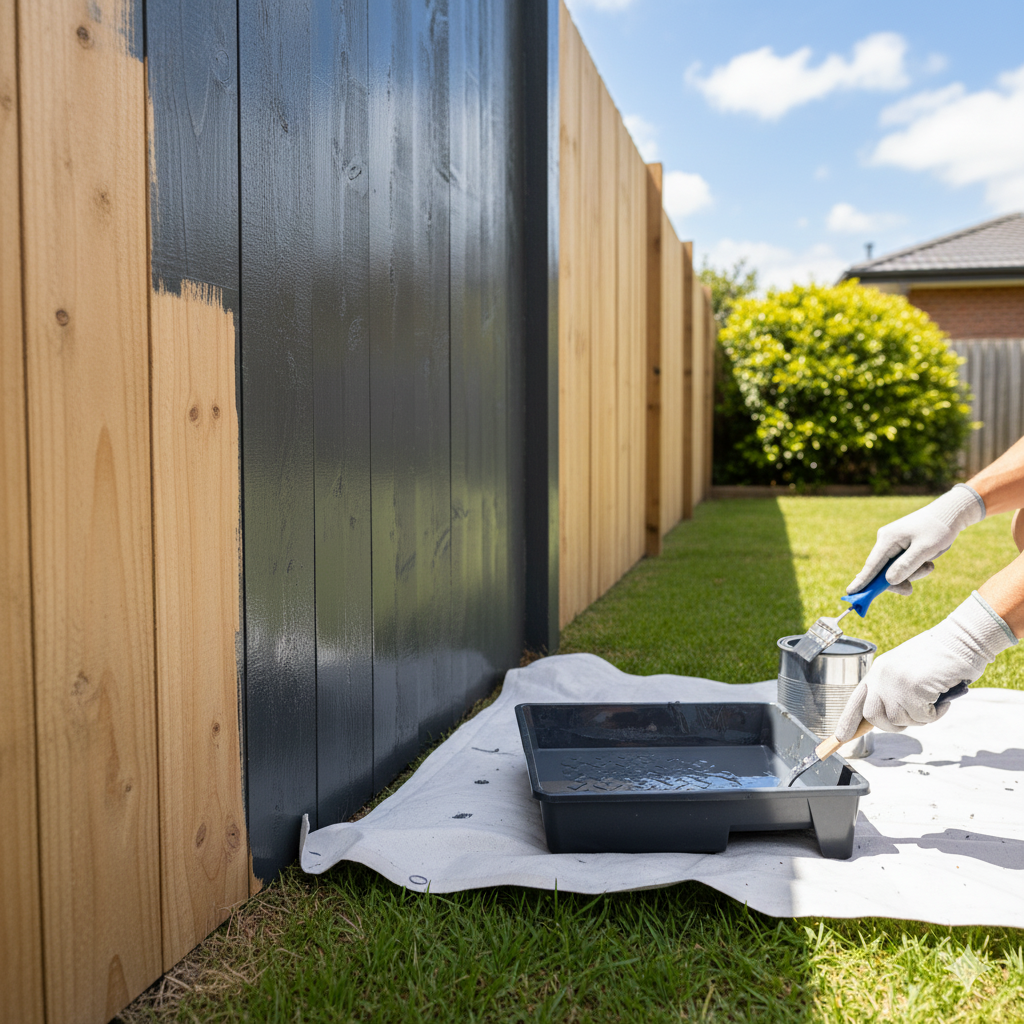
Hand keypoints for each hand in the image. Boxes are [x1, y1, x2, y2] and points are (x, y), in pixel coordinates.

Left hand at [834, 591, 1015, 737]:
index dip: (848, 720)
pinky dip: (936, 713)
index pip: (856, 699)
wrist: (962, 638)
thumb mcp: (907, 671)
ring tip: (934, 698)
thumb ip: (894, 690)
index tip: (840, 737)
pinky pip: (922, 717)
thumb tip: (888, 716)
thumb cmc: (941, 656)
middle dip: (892, 725)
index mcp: (878, 670)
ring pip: (899, 720)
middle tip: (916, 715)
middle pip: (873, 716)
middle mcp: (881, 675)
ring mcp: (895, 682)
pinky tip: (943, 696)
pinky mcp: (912, 688)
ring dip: (920, 717)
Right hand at [847, 485, 984, 595]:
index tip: (850, 593)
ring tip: (930, 565)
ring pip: (895, 568)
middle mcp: (885, 540)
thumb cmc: (938, 529)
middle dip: (899, 579)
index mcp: (887, 539)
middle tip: (910, 590)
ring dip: (911, 572)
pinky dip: (913, 567)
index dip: (862, 581)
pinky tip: (927, 560)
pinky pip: (902, 563)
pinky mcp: (900, 545)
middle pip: (883, 570)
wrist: (949, 514)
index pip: (871, 565)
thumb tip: (888, 581)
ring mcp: (892, 543)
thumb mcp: (925, 549)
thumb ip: (906, 565)